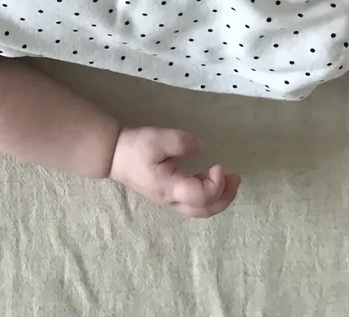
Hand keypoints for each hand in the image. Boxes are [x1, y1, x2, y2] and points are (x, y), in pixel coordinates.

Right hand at [109, 126, 240, 217]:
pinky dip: (208, 195)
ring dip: (219, 198)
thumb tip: (201, 149)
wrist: (112, 155)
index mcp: (170, 188)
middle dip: (226, 197)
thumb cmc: (134, 148)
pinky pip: (193, 203)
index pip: (202, 196)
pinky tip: (209, 178)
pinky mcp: (167, 195)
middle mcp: (172, 200)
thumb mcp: (157, 139)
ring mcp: (169, 200)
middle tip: (236, 178)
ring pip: (200, 209)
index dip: (217, 184)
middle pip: (205, 210)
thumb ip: (181, 142)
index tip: (219, 165)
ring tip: (229, 180)